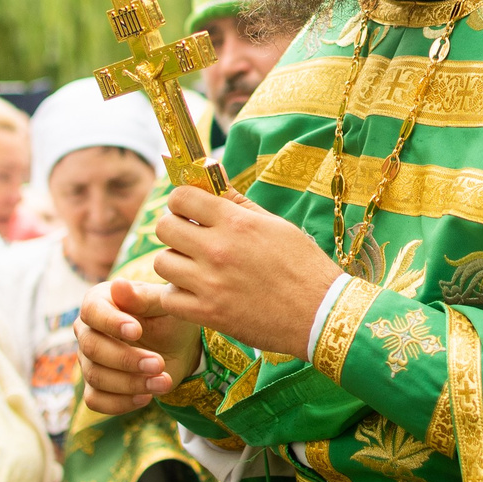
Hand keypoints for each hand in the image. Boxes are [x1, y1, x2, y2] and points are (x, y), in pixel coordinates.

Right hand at [77, 278, 202, 413]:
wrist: (178, 346)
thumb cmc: (169, 317)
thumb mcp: (164, 305)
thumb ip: (143, 297)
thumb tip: (118, 285)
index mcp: (99, 302)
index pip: (92, 311)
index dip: (111, 323)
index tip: (137, 331)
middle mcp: (87, 331)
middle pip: (92, 348)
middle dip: (127, 359)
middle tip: (159, 363)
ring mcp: (88, 360)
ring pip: (96, 376)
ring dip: (131, 383)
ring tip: (164, 382)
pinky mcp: (96, 387)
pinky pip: (95, 401)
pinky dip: (121, 402)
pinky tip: (146, 396)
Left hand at [150, 184, 339, 358]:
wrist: (320, 314)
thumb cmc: (302, 265)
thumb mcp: (274, 224)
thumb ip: (237, 199)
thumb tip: (211, 167)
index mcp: (236, 222)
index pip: (181, 197)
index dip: (182, 201)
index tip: (190, 210)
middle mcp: (218, 249)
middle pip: (164, 227)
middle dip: (175, 228)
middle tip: (191, 237)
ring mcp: (210, 283)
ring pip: (161, 262)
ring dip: (175, 262)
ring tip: (195, 267)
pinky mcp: (208, 314)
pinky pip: (168, 297)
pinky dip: (177, 294)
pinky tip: (195, 292)